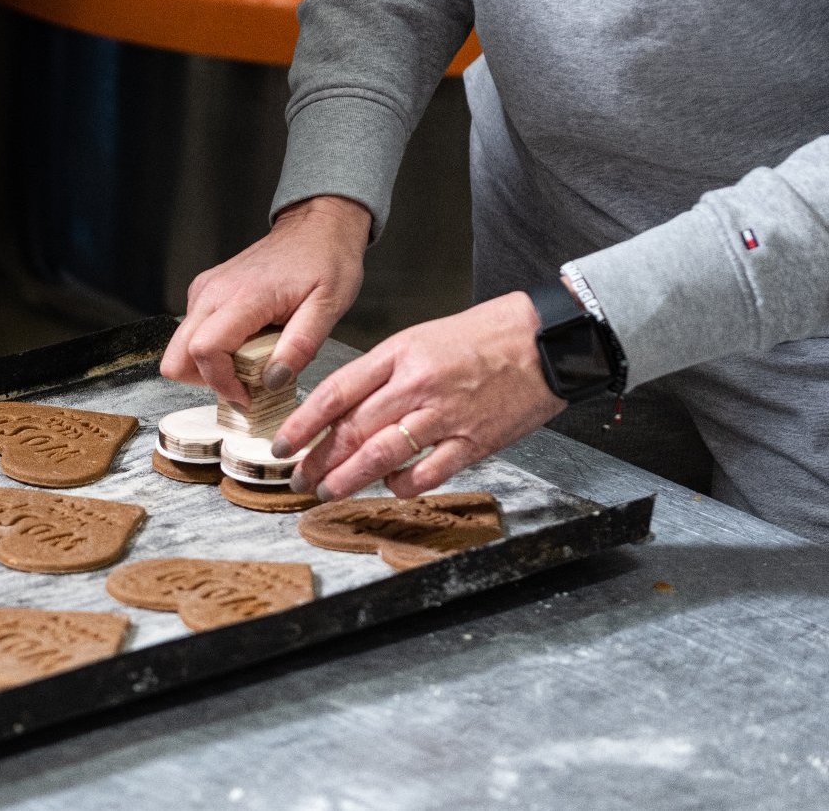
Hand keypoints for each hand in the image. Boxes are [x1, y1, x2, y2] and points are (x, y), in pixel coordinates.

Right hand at [160, 195, 369, 405]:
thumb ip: (300, 347)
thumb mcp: (328, 307)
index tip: (249, 395)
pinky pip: (193, 333)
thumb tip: (272, 382)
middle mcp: (213, 292)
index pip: (204, 350)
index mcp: (243, 296)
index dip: (221, 383)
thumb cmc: (325, 260)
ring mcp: (205, 290)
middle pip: (176, 356)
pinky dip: (214, 349)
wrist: (316, 226)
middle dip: (207, 380)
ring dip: (212, 366)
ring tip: (254, 360)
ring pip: (181, 348)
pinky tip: (248, 342)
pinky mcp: (205, 291)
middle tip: (246, 384)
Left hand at [275, 293, 565, 500]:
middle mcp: (417, 384)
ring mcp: (446, 414)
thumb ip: (382, 373)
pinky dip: (404, 485)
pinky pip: (429, 472)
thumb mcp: (420, 339)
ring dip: (349, 479)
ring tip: (328, 491)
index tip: (283, 444)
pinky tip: (391, 488)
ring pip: (383, 455)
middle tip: (299, 478)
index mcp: (398, 354)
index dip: (302, 424)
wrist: (546, 339)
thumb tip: (341, 408)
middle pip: (352, 429)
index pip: (335, 392)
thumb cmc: (482, 337)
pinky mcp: (475, 441)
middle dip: (319, 460)